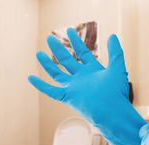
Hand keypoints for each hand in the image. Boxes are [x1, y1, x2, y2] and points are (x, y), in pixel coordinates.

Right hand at [28, 28, 146, 144]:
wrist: (113, 111)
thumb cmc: (117, 92)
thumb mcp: (117, 68)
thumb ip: (115, 52)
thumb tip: (113, 36)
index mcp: (93, 71)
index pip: (82, 53)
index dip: (76, 41)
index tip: (69, 30)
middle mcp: (82, 78)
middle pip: (67, 61)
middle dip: (58, 49)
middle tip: (49, 38)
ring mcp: (74, 88)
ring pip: (57, 74)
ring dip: (47, 64)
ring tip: (38, 53)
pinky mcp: (68, 97)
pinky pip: (51, 91)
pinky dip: (41, 85)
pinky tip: (31, 78)